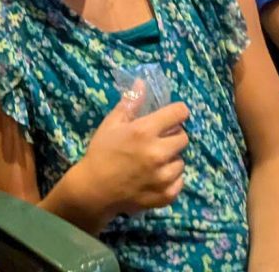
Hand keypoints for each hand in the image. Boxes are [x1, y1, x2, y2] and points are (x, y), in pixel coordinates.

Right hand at [77, 82, 189, 219]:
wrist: (95, 189)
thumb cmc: (101, 152)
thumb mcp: (111, 123)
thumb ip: (130, 103)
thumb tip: (142, 82)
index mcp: (144, 131)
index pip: (179, 113)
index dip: (176, 112)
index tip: (170, 116)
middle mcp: (158, 153)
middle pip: (183, 137)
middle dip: (172, 136)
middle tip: (155, 141)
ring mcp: (164, 176)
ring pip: (181, 161)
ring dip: (170, 159)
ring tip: (152, 162)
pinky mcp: (167, 195)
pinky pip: (180, 181)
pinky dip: (170, 178)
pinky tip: (154, 177)